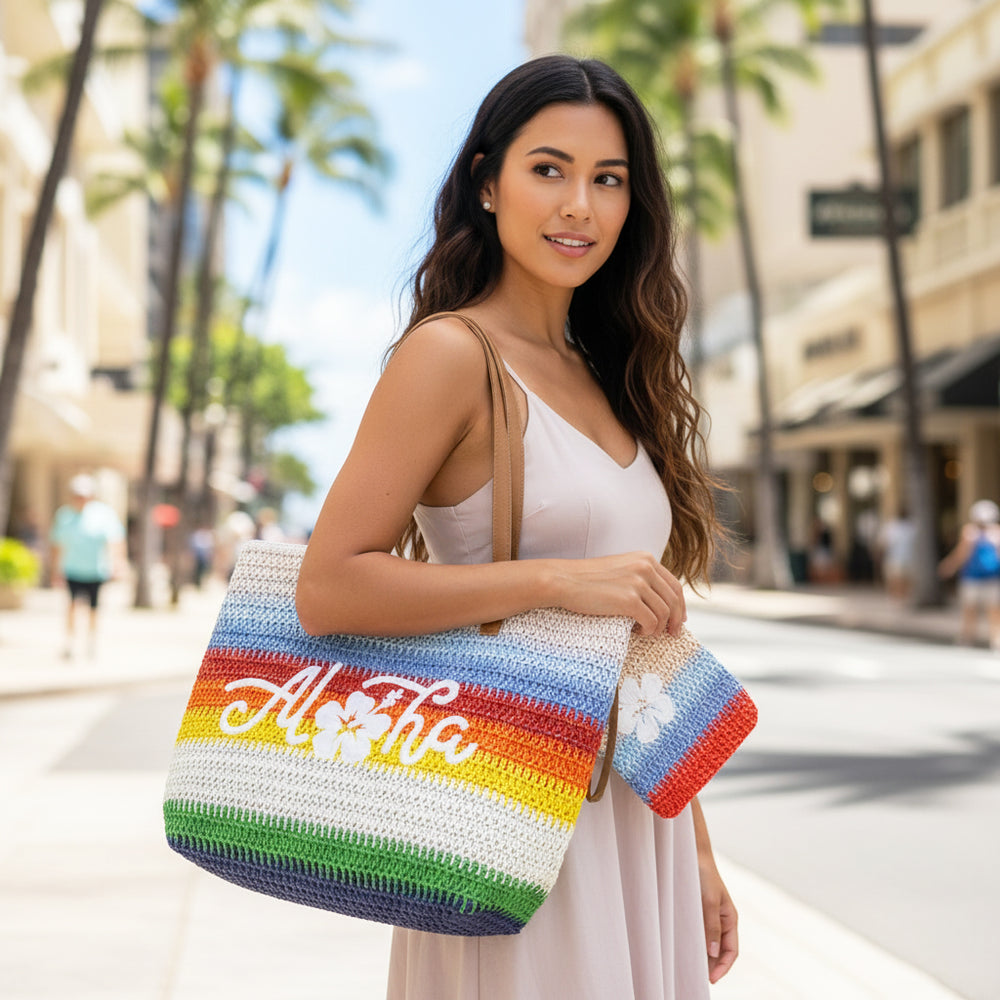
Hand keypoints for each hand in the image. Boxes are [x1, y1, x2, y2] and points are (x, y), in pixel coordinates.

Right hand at [550, 551, 685, 636]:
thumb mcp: (620, 569)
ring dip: (658, 628)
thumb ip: (640, 577)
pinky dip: (647, 631)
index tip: (679, 620)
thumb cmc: (587, 579)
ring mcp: (638, 583)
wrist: (563, 580)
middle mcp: (646, 567)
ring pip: (664, 613)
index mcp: (646, 558)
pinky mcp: (629, 600)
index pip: (675, 585)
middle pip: (674, 600)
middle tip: (672, 634)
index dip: (680, 606)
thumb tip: (660, 600)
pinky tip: (636, 631)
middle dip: (676, 621)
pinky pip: (651, 622)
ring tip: (645, 632)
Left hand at [699, 856, 737, 983]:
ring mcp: (709, 916)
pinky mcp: (697, 911)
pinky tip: (684, 949)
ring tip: (689, 968)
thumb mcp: (709, 901)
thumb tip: (713, 953)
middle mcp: (721, 920)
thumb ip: (712, 926)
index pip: (731, 951)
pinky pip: (698, 932)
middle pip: (719, 951)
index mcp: (730, 918)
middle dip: (712, 966)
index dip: (723, 967)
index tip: (711, 979)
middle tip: (696, 977)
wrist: (690, 852)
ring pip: (708, 943)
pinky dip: (694, 943)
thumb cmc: (703, 874)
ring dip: (702, 956)